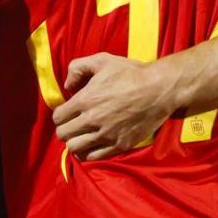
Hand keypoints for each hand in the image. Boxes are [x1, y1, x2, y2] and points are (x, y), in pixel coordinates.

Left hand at [52, 53, 179, 160]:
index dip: (61, 114)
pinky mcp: (119, 145)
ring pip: (75, 148)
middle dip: (65, 129)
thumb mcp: (102, 60)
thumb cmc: (131, 73)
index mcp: (85, 100)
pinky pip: (94, 157)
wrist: (159, 89)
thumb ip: (77, 68)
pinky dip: (89, 153)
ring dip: (75, 142)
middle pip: (63, 135)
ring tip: (82, 136)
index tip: (68, 112)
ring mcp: (106, 135)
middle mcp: (92, 120)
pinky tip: (93, 145)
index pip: (58, 117)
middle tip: (74, 124)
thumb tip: (68, 86)